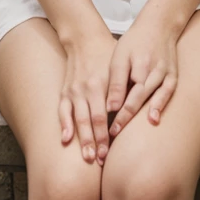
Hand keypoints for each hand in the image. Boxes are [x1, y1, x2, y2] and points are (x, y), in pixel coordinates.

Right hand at [59, 29, 117, 166]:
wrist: (85, 38)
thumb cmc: (108, 54)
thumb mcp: (120, 68)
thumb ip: (125, 89)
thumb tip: (137, 112)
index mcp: (101, 84)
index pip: (104, 116)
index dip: (106, 135)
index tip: (110, 153)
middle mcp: (86, 89)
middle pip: (91, 120)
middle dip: (95, 142)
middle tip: (99, 161)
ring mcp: (74, 90)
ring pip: (77, 118)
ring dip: (81, 139)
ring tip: (86, 157)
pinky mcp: (65, 91)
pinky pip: (63, 110)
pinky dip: (64, 124)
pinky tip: (65, 139)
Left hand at [106, 20, 177, 136]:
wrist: (159, 25)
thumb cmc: (135, 41)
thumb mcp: (120, 55)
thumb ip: (117, 81)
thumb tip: (111, 107)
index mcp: (139, 65)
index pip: (127, 94)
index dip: (118, 113)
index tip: (109, 129)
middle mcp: (154, 71)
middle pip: (139, 99)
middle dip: (127, 118)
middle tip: (114, 134)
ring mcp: (166, 73)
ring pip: (154, 98)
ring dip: (143, 116)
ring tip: (132, 133)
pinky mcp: (173, 75)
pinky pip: (168, 93)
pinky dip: (162, 106)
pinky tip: (154, 119)